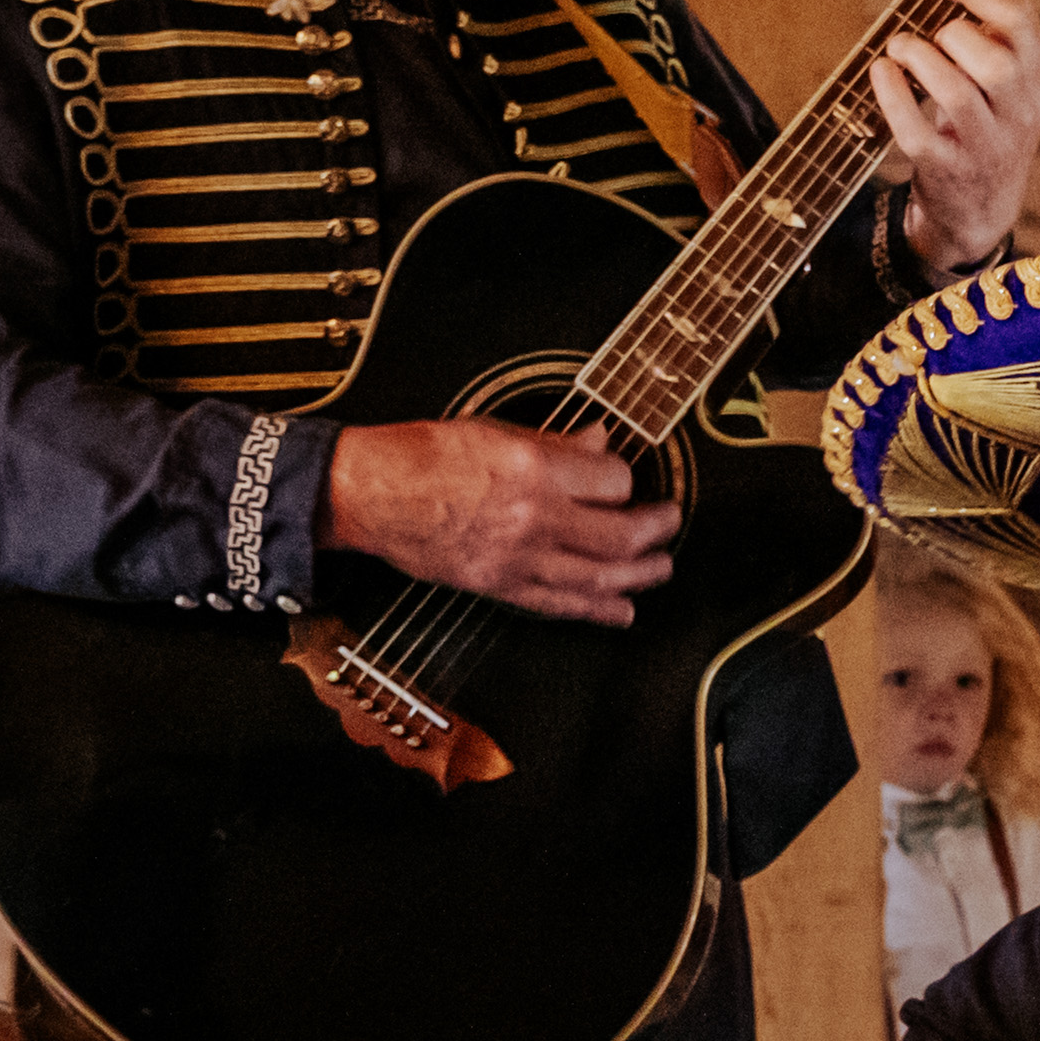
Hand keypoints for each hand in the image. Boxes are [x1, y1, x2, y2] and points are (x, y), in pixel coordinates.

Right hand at [325, 419, 683, 620]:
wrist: (370, 493)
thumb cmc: (419, 456)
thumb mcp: (492, 429)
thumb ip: (553, 441)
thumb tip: (598, 442)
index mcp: (530, 467)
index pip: (612, 481)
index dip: (627, 480)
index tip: (626, 479)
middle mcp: (530, 516)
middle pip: (619, 536)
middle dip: (656, 530)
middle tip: (669, 522)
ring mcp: (516, 558)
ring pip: (599, 578)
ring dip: (640, 575)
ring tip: (661, 567)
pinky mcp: (500, 586)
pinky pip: (560, 605)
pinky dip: (598, 610)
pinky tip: (621, 610)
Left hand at [866, 0, 1039, 272]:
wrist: (981, 211)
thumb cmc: (986, 125)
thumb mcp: (1008, 86)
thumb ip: (992, 35)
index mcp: (1039, 81)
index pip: (1021, 20)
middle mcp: (1020, 116)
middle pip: (997, 63)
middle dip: (954, 34)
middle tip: (931, 33)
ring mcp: (984, 147)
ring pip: (957, 94)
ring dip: (920, 58)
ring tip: (901, 47)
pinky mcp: (944, 170)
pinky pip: (915, 129)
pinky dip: (892, 94)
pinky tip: (881, 71)